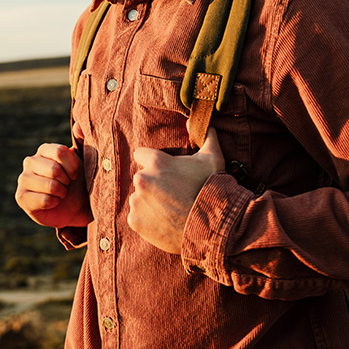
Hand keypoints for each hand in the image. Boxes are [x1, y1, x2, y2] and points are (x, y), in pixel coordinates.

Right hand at [15, 125, 92, 228]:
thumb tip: (78, 125)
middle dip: (67, 182)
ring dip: (61, 193)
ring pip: (50, 185)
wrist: (74, 208)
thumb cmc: (78, 182)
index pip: (61, 152)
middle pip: (55, 169)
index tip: (75, 174)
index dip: (73, 167)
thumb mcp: (85, 160)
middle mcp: (30, 161)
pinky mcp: (21, 197)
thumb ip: (84, 140)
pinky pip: (45, 200)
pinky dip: (54, 203)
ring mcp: (23, 178)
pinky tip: (52, 203)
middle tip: (67, 185)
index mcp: (45, 149)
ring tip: (60, 194)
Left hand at [127, 125, 224, 253]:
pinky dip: (147, 220)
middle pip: (142, 178)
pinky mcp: (135, 221)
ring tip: (170, 210)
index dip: (153, 162)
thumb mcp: (213, 158)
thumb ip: (205, 135)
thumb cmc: (212, 190)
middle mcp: (142, 179)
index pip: (141, 154)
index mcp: (156, 162)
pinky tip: (165, 222)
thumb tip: (194, 121)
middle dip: (153, 183)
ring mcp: (137, 201)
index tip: (164, 171)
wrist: (212, 228)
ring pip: (138, 197)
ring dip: (149, 202)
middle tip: (172, 194)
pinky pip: (137, 216)